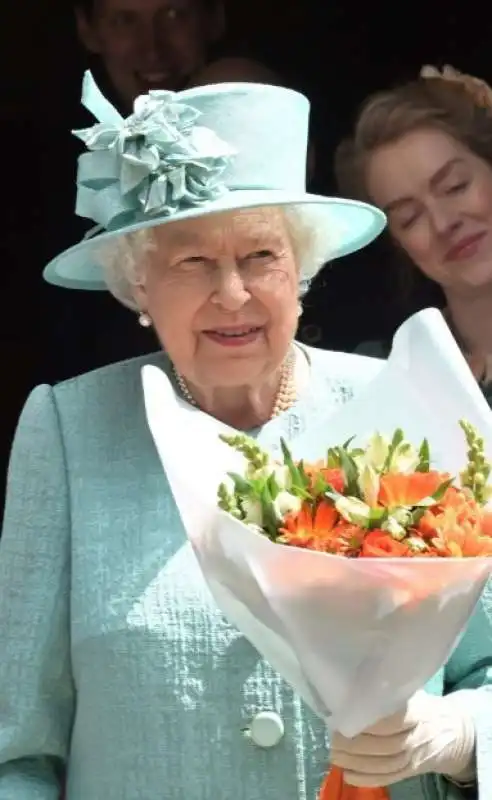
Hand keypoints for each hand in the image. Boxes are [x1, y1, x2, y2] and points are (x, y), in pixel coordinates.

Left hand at [331, 691, 475, 787]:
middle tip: (333, 737)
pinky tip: (347, 773)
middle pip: (387, 746)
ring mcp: (415, 758)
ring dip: (356, 762)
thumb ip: (390, 689)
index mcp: (419, 711)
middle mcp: (418, 737)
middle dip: (356, 744)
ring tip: (335, 754)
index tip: (347, 716)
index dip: (370, 722)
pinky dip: (365, 778)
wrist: (450, 732)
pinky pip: (387, 778)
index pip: (395, 720)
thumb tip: (356, 680)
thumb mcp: (412, 692)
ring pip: (385, 765)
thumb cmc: (422, 706)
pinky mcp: (410, 772)